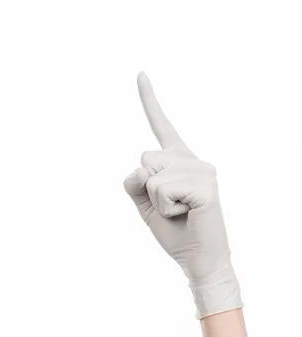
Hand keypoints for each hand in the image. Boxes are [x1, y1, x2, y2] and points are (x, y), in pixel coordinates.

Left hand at [123, 73, 242, 318]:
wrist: (196, 259)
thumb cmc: (173, 229)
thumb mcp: (144, 202)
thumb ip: (135, 180)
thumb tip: (144, 164)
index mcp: (177, 160)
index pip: (160, 125)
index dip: (149, 100)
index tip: (140, 73)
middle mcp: (192, 158)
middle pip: (144, 158)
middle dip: (146, 188)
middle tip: (171, 206)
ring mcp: (203, 169)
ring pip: (151, 175)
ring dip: (156, 201)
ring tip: (181, 211)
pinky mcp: (206, 185)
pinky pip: (162, 189)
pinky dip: (165, 208)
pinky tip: (188, 214)